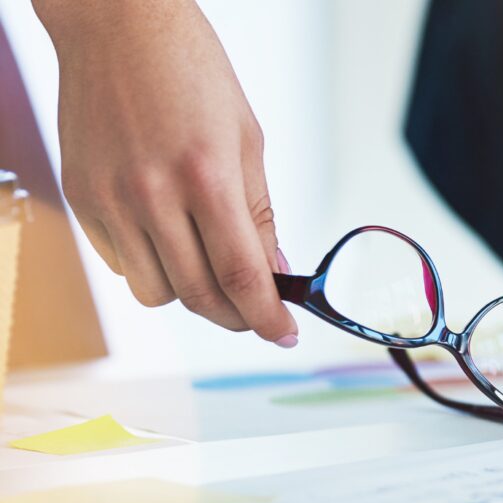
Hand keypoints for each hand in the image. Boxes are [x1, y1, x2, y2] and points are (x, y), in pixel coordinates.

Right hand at [36, 0, 297, 345]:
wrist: (118, 28)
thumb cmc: (192, 73)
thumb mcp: (246, 139)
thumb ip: (258, 213)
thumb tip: (275, 270)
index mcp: (206, 176)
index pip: (242, 275)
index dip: (267, 317)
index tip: (285, 335)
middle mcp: (152, 195)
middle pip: (198, 295)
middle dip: (236, 317)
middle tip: (257, 315)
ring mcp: (110, 200)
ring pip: (155, 292)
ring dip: (191, 295)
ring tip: (211, 267)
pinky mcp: (81, 199)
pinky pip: (120, 263)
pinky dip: (152, 266)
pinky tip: (170, 237)